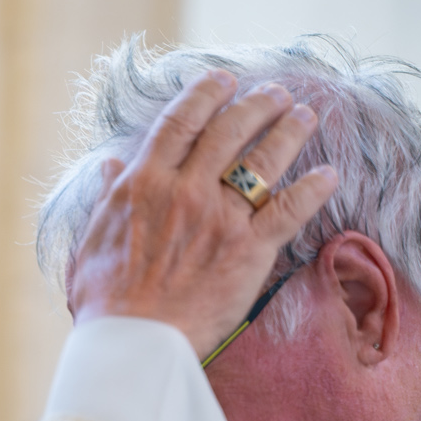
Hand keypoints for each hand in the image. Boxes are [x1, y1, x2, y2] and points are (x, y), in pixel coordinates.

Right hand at [66, 72, 335, 356]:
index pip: (179, 122)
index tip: (221, 79)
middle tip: (274, 93)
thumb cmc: (106, 299)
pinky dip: (312, 189)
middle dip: (256, 104)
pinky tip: (329, 174)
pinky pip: (289, 210)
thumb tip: (112, 165)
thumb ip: (106, 197)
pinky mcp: (249, 250)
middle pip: (228, 131)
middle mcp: (184, 190)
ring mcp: (220, 218)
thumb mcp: (91, 239)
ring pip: (263, 160)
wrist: (135, 342)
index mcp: (143, 184)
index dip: (204, 94)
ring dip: (289, 131)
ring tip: (305, 115)